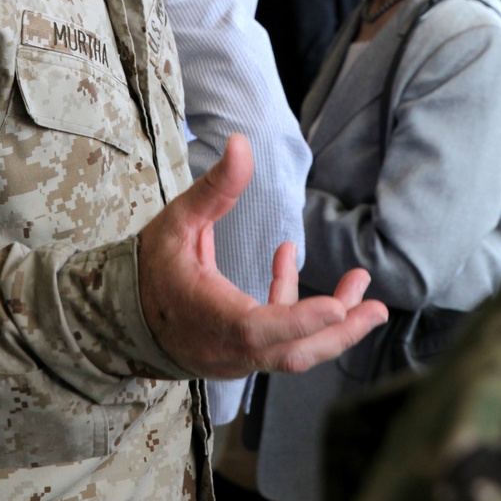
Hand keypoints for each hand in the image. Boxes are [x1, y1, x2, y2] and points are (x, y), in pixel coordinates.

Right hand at [138, 133, 388, 378]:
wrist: (123, 316)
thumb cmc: (151, 266)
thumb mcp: (177, 221)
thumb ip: (215, 187)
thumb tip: (241, 143)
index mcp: (206, 315)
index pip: (257, 327)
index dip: (299, 319)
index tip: (337, 307)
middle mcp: (225, 346)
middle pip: (290, 353)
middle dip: (338, 333)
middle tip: (376, 309)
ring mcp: (236, 357)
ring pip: (292, 353)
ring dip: (332, 327)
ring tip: (363, 293)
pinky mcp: (243, 355)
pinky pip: (280, 341)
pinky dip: (297, 311)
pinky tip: (288, 259)